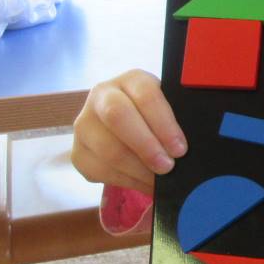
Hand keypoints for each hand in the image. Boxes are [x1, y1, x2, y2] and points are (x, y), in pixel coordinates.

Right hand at [72, 69, 185, 193]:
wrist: (128, 126)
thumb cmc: (158, 117)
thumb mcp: (170, 108)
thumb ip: (179, 120)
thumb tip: (186, 148)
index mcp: (132, 80)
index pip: (146, 95)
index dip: (164, 124)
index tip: (180, 149)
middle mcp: (102, 95)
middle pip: (118, 116)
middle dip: (146, 147)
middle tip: (167, 167)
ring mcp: (84, 123)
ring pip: (107, 149)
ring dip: (137, 170)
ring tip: (158, 181)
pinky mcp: (78, 152)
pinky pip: (100, 171)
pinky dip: (126, 181)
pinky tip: (144, 183)